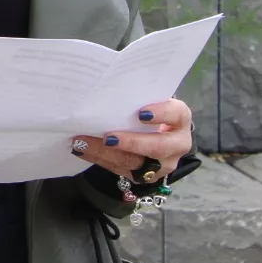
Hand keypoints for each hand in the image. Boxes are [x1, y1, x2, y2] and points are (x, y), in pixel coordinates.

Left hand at [69, 99, 194, 183]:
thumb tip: (108, 86)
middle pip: (158, 147)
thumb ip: (138, 95)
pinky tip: (81, 149)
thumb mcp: (151, 99)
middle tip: (108, 137)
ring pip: (135, 163)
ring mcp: (162, 164)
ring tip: (83, 142)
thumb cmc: (150, 107)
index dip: (162, 114)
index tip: (141, 113)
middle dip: (131, 143)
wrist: (156, 132)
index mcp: (180, 119)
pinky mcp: (144, 176)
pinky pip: (120, 170)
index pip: (177, 114)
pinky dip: (99, 159)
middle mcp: (177, 144)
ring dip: (106, 153)